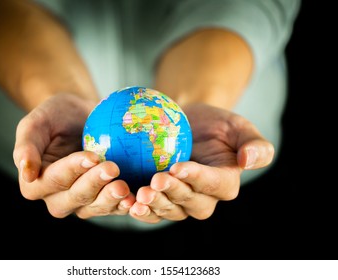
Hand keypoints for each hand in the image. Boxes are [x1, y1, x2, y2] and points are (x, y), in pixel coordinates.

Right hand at [13, 93, 134, 218]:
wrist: (79, 117)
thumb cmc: (55, 116)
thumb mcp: (35, 123)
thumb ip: (26, 146)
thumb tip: (26, 172)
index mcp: (36, 182)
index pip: (53, 180)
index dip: (72, 171)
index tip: (91, 156)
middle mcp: (56, 197)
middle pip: (74, 198)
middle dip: (94, 185)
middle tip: (112, 168)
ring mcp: (81, 201)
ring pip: (94, 207)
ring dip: (110, 199)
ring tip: (124, 187)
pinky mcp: (101, 199)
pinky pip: (112, 207)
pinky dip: (123, 204)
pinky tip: (135, 196)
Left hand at [129, 103, 273, 222]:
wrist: (186, 124)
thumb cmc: (213, 123)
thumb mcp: (237, 126)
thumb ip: (254, 143)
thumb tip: (249, 161)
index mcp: (225, 182)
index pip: (216, 185)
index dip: (197, 179)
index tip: (177, 166)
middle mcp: (205, 197)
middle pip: (192, 203)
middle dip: (174, 194)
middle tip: (155, 181)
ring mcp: (181, 201)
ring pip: (171, 211)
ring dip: (155, 205)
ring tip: (139, 195)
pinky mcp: (161, 198)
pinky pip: (153, 209)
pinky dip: (141, 209)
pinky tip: (127, 201)